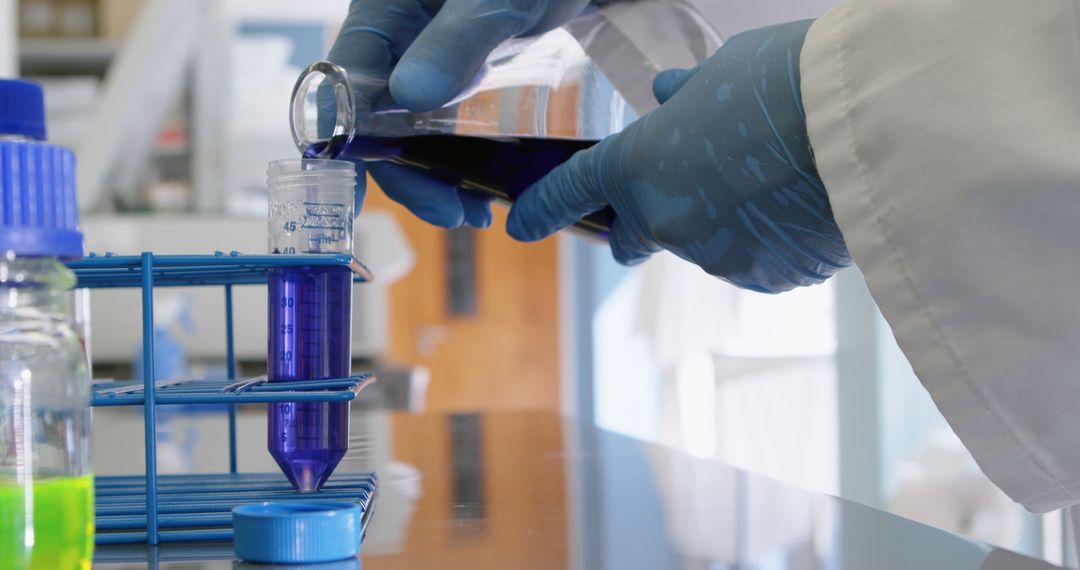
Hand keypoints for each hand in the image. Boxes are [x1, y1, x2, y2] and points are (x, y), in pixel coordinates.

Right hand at [327, 0, 590, 228]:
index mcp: (385, 12)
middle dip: (409, 175)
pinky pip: (449, 124)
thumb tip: (408, 94)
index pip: (343, 85)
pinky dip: (464, 157)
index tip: (359, 194)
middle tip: (452, 214)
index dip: (347, 144)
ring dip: (438, 175)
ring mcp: (431, 61)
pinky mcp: (465, 75)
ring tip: (477, 210)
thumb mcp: (497, 0)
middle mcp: (399, 41)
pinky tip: (489, 184)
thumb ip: (456, 40)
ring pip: (414, 131)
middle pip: (379, 122)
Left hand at [507, 20, 850, 292]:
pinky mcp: (766, 279)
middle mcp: (666, 221)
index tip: (522, 225)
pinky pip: (755, 262)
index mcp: (639, 164)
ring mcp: (715, 258)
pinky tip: (799, 208)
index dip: (543, 208)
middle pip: (634, 239)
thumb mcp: (725, 71)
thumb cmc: (787, 81)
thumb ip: (687, 95)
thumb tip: (671, 96)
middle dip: (639, 229)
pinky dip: (766, 242)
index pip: (573, 191)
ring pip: (704, 247)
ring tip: (772, 182)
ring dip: (721, 224)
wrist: (864, 127)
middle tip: (670, 202)